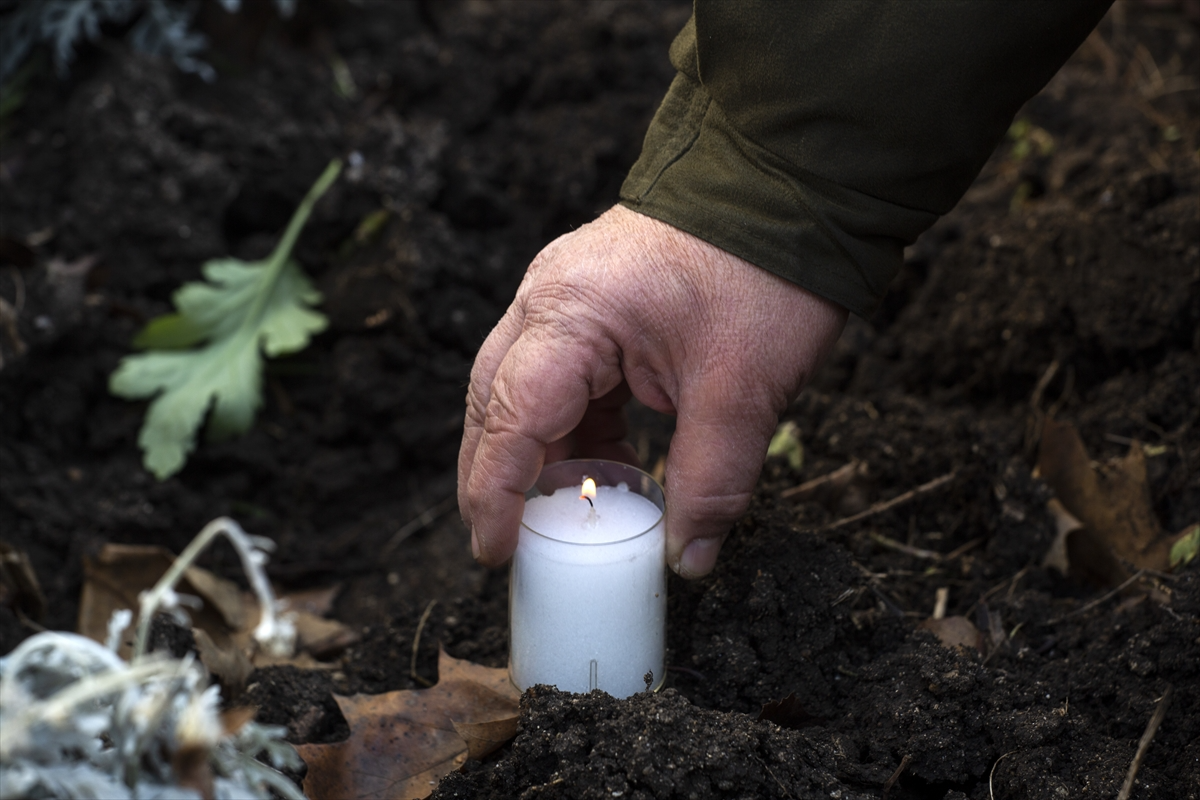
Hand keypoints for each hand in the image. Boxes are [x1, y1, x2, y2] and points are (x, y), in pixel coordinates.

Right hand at [458, 205, 846, 577]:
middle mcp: (551, 299)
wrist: (789, 184)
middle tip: (510, 542)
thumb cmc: (762, 270)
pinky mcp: (597, 303)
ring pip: (530, 392)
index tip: (495, 550)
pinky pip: (568, 378)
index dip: (496, 493)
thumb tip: (690, 557)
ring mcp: (570, 296)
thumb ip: (711, 481)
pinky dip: (582, 429)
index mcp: (571, 312)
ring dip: (547, 455)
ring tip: (576, 514)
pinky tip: (614, 466)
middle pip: (497, 402)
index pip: (510, 417)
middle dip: (498, 475)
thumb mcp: (742, 389)